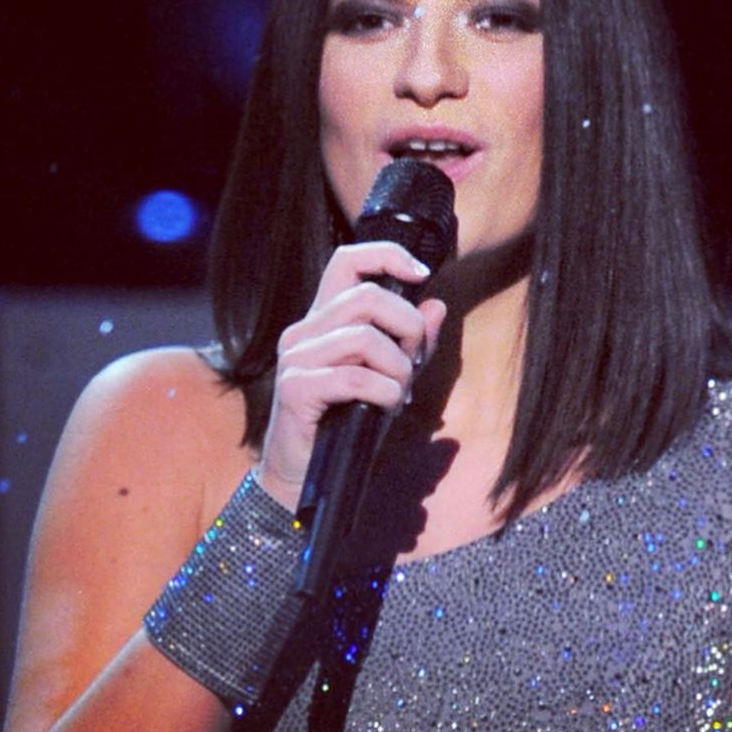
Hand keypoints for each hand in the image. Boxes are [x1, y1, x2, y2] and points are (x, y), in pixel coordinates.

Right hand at [256, 241, 446, 507]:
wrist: (305, 475)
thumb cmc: (346, 421)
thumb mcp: (389, 376)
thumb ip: (412, 342)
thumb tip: (437, 306)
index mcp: (323, 318)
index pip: (347, 260)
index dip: (387, 256)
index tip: (421, 274)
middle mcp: (304, 330)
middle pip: (367, 297)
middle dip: (407, 326)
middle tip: (414, 360)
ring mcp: (295, 358)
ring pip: (364, 337)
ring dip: (397, 367)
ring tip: (398, 392)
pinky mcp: (295, 388)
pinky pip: (355, 378)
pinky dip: (384, 393)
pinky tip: (386, 408)